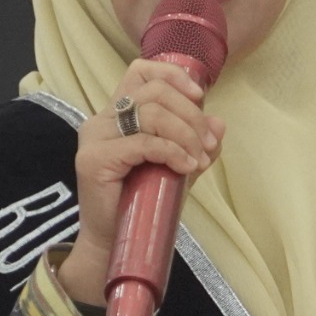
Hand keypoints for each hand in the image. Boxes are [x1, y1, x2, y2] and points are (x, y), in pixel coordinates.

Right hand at [55, 60, 224, 306]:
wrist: (115, 244)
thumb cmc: (144, 206)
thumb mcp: (178, 168)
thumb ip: (196, 143)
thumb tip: (220, 123)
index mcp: (116, 114)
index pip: (140, 71)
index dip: (174, 76)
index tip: (200, 97)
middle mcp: (101, 120)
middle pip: (153, 91)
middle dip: (191, 114)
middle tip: (209, 144)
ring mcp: (95, 137)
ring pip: (150, 113)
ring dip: (185, 134)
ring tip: (198, 160)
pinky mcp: (95, 159)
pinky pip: (143, 142)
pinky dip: (172, 151)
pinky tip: (186, 167)